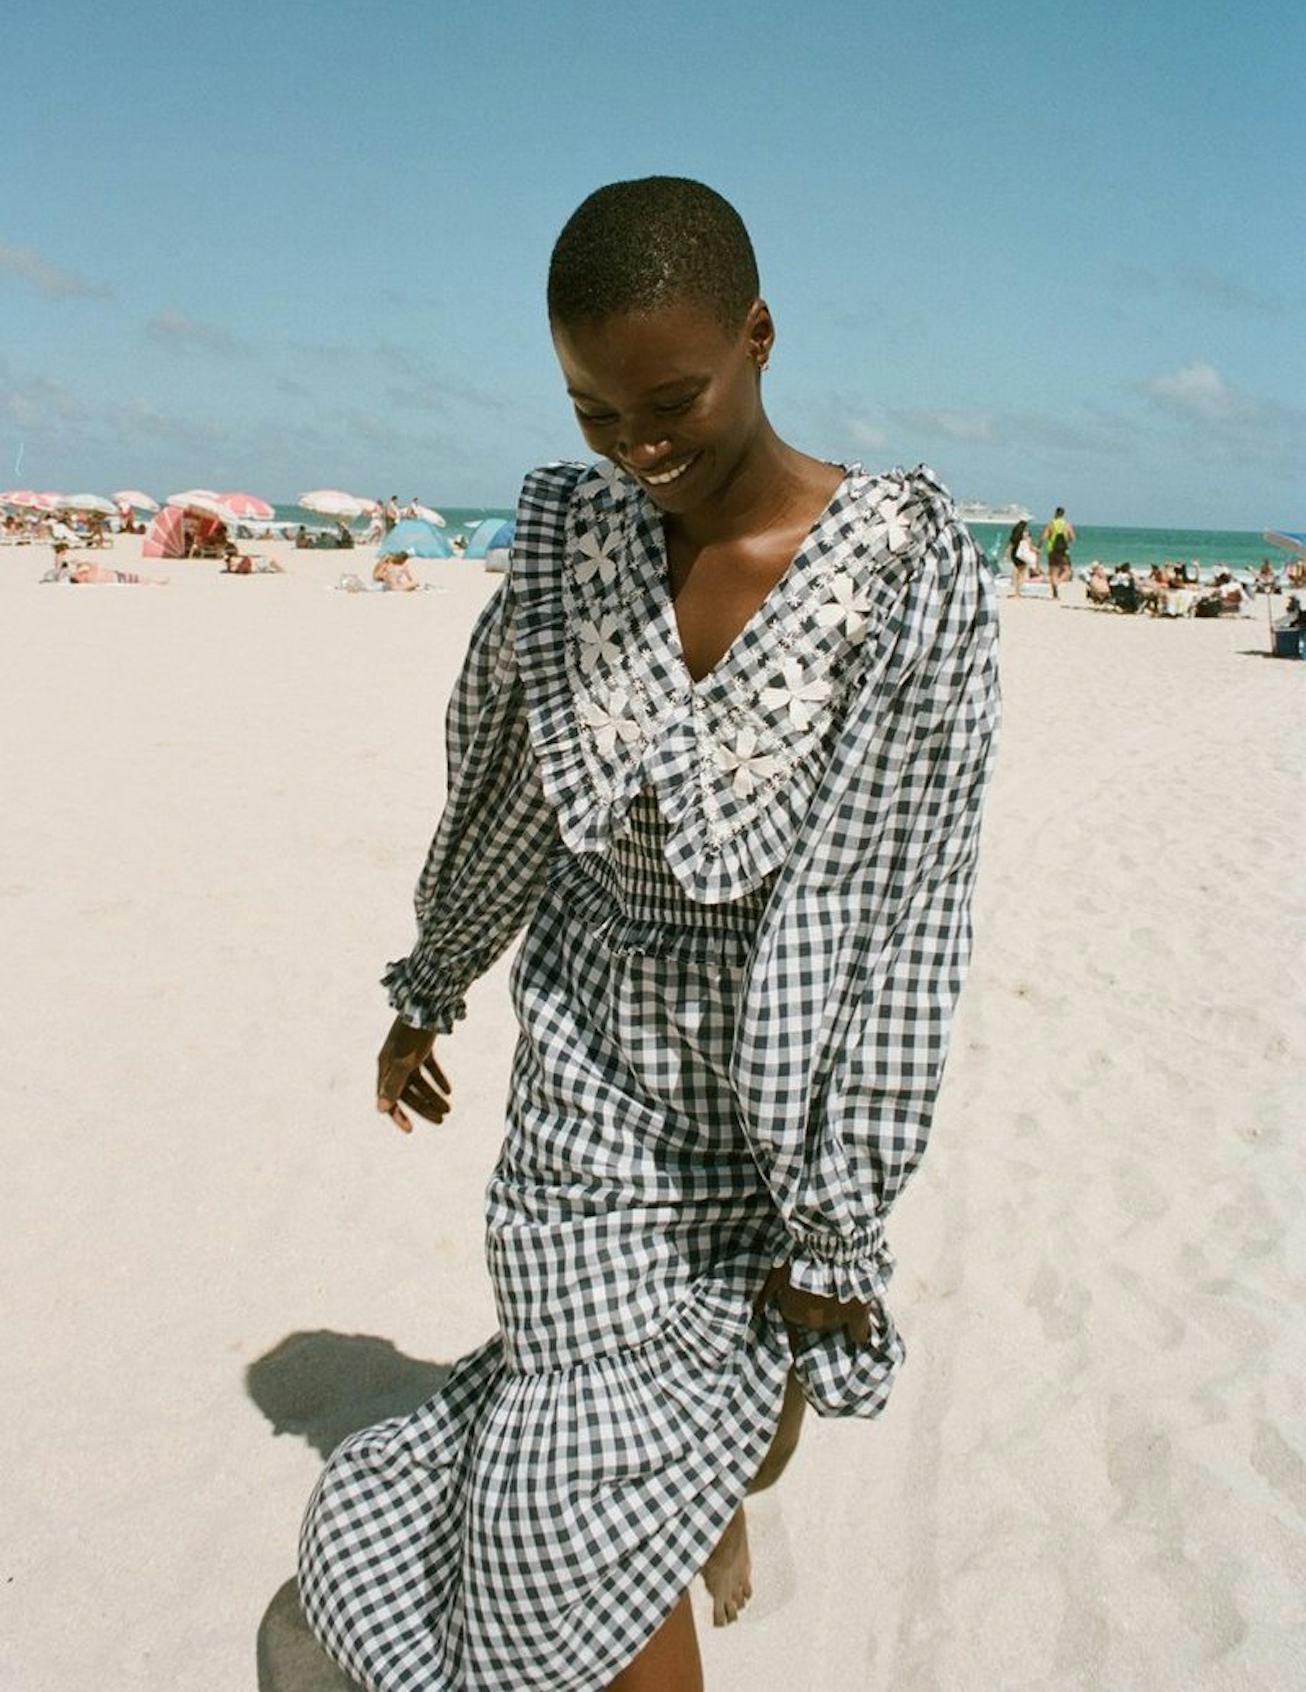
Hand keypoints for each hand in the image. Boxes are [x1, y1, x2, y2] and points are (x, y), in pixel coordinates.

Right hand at [375, 1015, 451, 1133]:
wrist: (428, 1002)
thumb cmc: (413, 1034)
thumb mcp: (404, 1062)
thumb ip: (393, 1085)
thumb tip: (381, 1110)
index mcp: (385, 1067)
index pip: (388, 1097)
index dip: (398, 1115)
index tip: (410, 1131)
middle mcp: (393, 1062)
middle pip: (407, 1091)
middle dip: (424, 1107)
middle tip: (442, 1119)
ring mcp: (407, 1054)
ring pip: (419, 1081)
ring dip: (433, 1095)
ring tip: (449, 1107)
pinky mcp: (420, 1046)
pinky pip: (428, 1068)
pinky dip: (437, 1079)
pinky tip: (449, 1090)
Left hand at [752, 1260, 873, 1344]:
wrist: (832, 1244)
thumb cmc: (800, 1255)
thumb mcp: (777, 1270)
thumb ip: (766, 1292)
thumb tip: (757, 1310)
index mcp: (792, 1310)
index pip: (793, 1312)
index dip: (798, 1298)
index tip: (802, 1287)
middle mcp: (813, 1320)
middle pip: (814, 1318)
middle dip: (816, 1304)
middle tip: (821, 1284)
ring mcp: (836, 1319)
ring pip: (834, 1321)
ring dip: (835, 1309)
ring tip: (839, 1290)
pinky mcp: (858, 1314)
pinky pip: (860, 1332)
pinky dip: (860, 1331)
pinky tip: (859, 1333)